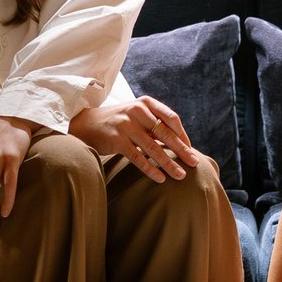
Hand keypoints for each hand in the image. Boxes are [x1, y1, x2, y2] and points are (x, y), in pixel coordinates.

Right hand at [69, 94, 199, 184]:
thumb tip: (181, 143)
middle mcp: (137, 111)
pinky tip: (160, 179)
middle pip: (166, 133)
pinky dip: (151, 169)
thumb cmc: (118, 121)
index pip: (171, 118)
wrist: (86, 124)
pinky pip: (138, 158)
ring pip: (154, 148)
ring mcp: (126, 125)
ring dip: (169, 164)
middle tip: (195, 163)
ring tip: (181, 175)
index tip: (190, 149)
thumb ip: (154, 124)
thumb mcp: (137, 115)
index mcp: (146, 103)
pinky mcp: (117, 140)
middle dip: (182, 150)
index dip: (183, 135)